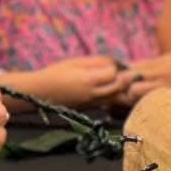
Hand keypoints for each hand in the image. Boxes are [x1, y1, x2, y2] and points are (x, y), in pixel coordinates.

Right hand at [16, 56, 132, 107]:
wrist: (40, 93)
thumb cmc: (56, 73)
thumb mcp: (76, 63)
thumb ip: (96, 62)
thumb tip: (115, 62)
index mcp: (88, 80)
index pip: (113, 73)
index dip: (116, 66)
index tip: (114, 62)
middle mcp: (92, 94)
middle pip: (119, 87)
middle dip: (125, 78)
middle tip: (129, 70)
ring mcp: (92, 104)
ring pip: (116, 97)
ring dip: (122, 88)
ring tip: (122, 79)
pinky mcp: (91, 109)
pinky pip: (109, 102)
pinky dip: (114, 95)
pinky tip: (111, 88)